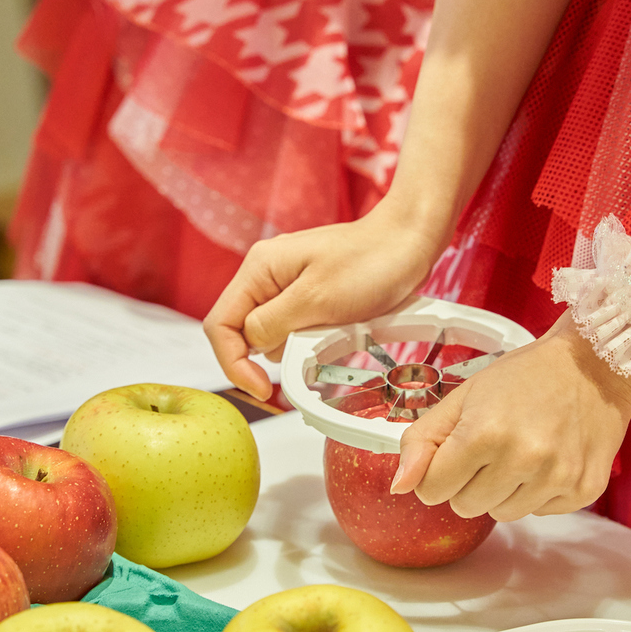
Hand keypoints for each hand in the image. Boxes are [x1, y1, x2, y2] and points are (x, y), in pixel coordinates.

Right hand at [203, 197, 447, 400]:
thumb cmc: (371, 262)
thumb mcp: (317, 298)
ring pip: (270, 333)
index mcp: (259, 269)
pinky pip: (293, 327)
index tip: (262, 389)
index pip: (220, 325)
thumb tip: (253, 346)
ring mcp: (287, 285)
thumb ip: (274, 324)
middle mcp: (266, 275)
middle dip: (266, 355)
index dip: (234, 364)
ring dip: (291, 348)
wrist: (410, 241)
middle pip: (242, 332)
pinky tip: (332, 336)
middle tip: (300, 365)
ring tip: (325, 341)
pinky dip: (308, 341)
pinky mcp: (308, 295)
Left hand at [392, 315, 630, 520]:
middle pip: (464, 507)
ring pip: (502, 515)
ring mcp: (556, 478)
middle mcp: (522, 459)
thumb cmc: (525, 376)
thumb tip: (400, 487)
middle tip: (492, 446)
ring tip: (522, 450)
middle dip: (469, 481)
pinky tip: (549, 457)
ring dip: (503, 489)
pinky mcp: (582, 490)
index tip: (455, 451)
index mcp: (483, 433)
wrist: (594, 365)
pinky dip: (537, 491)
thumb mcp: (463, 397)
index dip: (438, 471)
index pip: (431, 490)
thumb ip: (423, 440)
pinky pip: (539, 512)